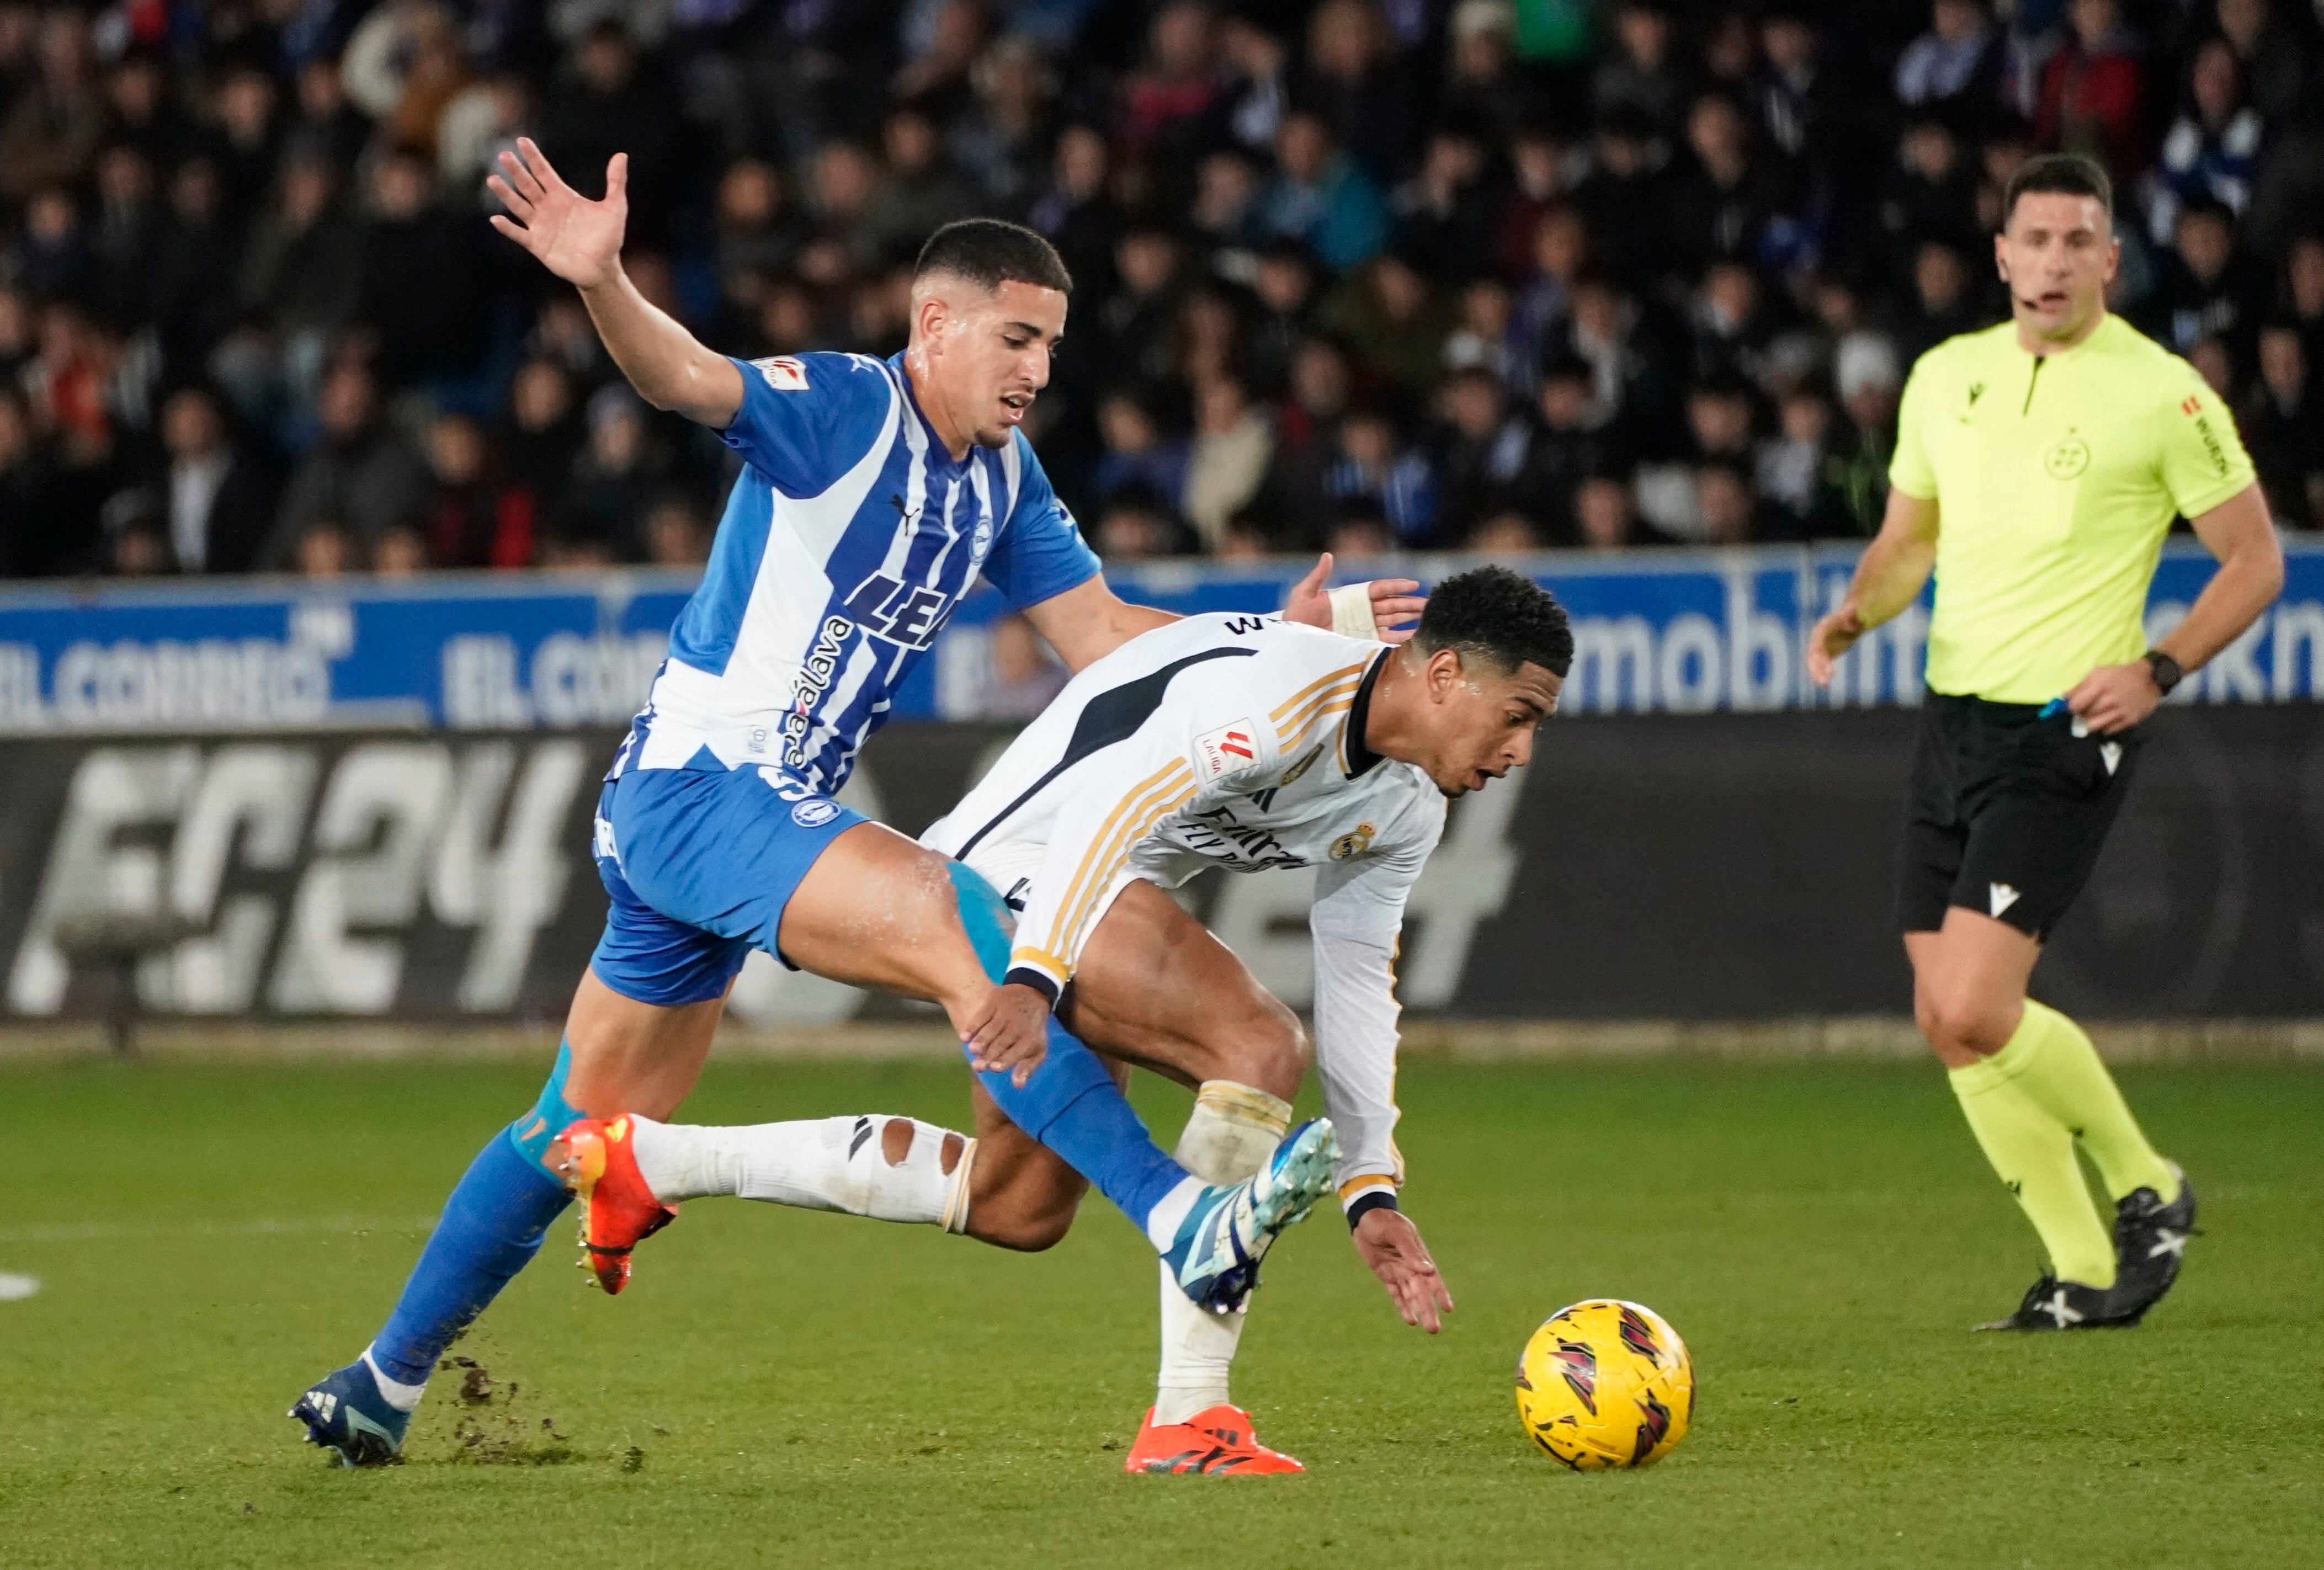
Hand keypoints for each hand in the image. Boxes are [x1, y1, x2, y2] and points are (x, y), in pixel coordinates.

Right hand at [487, 139, 627, 291]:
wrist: (603, 269)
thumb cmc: (608, 238)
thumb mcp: (615, 208)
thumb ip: (616, 182)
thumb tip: (621, 155)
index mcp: (563, 196)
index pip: (544, 172)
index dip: (533, 157)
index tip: (522, 141)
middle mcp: (548, 208)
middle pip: (527, 185)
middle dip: (516, 170)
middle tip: (503, 155)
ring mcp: (540, 226)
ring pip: (518, 206)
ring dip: (506, 194)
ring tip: (492, 179)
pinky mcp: (537, 245)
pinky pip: (519, 234)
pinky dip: (507, 228)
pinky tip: (496, 219)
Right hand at [960, 982, 1050, 1087]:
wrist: (1032, 994)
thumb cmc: (1031, 1030)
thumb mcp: (1036, 1049)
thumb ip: (1026, 1068)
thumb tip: (1017, 1085)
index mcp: (1030, 1039)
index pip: (1017, 1051)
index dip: (1005, 1060)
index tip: (993, 1068)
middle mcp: (1018, 1025)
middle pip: (1001, 1042)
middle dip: (989, 1054)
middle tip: (977, 1066)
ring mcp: (1005, 1012)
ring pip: (991, 1029)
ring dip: (981, 1040)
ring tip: (971, 1051)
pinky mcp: (994, 1001)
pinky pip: (982, 1015)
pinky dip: (973, 1026)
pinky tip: (964, 1037)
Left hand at [1283, 554, 1426, 643]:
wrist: (1289, 643)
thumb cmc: (1294, 618)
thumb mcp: (1303, 594)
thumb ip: (1318, 576)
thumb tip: (1327, 555)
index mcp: (1350, 597)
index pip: (1379, 589)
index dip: (1396, 586)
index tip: (1414, 584)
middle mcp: (1360, 612)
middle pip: (1391, 605)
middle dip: (1410, 604)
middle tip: (1430, 603)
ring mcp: (1362, 628)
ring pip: (1392, 621)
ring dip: (1410, 619)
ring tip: (1428, 617)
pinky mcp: (1361, 643)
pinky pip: (1384, 640)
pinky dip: (1399, 638)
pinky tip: (1413, 636)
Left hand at [1352, 1207, 1453, 1332]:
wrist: (1365, 1217)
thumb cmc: (1384, 1221)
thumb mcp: (1398, 1233)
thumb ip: (1412, 1252)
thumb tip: (1428, 1270)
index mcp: (1419, 1256)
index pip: (1432, 1279)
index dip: (1440, 1294)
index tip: (1448, 1309)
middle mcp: (1411, 1267)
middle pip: (1422, 1293)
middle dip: (1429, 1310)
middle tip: (1435, 1330)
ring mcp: (1399, 1272)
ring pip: (1411, 1296)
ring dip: (1419, 1311)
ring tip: (1428, 1328)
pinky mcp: (1386, 1275)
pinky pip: (1396, 1294)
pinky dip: (1403, 1306)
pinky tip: (1410, 1320)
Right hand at [1804, 603, 1864, 687]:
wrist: (1850, 622)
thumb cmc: (1852, 617)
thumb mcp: (1853, 615)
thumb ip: (1852, 614)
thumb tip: (1854, 608)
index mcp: (1822, 628)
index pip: (1818, 640)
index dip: (1820, 652)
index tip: (1826, 664)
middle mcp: (1816, 639)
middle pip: (1813, 654)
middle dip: (1817, 667)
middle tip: (1825, 680)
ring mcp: (1818, 648)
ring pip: (1814, 663)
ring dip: (1817, 674)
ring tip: (1824, 685)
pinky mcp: (1822, 655)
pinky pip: (1818, 666)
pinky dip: (1820, 675)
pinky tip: (1824, 684)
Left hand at [2065, 659, 2162, 734]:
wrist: (2150, 679)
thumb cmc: (2120, 674)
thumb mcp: (2099, 672)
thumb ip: (2080, 685)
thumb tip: (2064, 697)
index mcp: (2100, 685)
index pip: (2076, 704)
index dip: (2070, 707)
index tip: (2072, 705)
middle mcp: (2110, 700)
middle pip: (2084, 716)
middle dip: (2080, 714)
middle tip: (2084, 710)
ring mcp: (2121, 712)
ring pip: (2095, 726)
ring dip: (2090, 723)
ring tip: (2093, 716)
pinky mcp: (2130, 720)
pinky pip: (2109, 730)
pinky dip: (2104, 727)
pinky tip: (2106, 718)